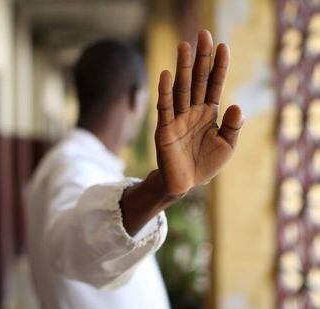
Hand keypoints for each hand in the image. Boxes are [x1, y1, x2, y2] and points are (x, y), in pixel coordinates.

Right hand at [155, 30, 242, 196]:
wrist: (185, 183)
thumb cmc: (205, 164)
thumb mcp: (226, 146)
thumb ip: (232, 126)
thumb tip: (236, 104)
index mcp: (209, 113)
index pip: (214, 85)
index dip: (219, 66)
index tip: (223, 45)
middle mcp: (193, 111)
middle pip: (197, 80)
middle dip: (201, 58)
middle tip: (202, 34)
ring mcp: (178, 118)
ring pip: (181, 89)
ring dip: (182, 68)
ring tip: (184, 46)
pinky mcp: (164, 129)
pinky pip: (165, 108)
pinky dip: (165, 92)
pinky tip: (166, 74)